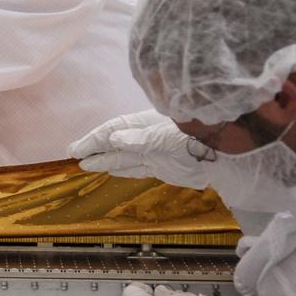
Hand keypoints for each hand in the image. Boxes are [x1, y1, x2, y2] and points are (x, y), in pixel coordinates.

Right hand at [68, 110, 209, 189]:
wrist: (221, 155)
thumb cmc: (191, 139)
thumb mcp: (162, 138)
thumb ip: (137, 140)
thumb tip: (112, 140)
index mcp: (144, 125)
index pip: (112, 131)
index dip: (93, 140)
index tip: (76, 149)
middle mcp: (146, 138)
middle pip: (114, 144)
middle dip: (95, 149)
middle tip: (74, 155)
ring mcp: (153, 153)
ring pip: (122, 157)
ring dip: (104, 161)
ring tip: (84, 164)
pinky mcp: (161, 168)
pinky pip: (135, 168)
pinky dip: (121, 169)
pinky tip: (109, 169)